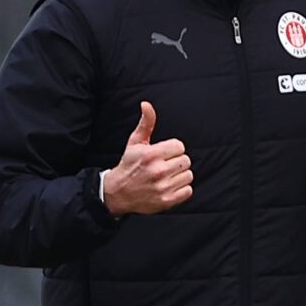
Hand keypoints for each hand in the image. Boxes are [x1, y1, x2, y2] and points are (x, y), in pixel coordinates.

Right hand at [101, 101, 191, 216]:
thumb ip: (145, 123)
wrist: (118, 193)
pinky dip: (181, 189)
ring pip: (188, 175)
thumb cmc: (128, 165)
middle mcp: (157, 171)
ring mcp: (162, 187)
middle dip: (176, 162)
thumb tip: (146, 104)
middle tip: (164, 166)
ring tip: (166, 177)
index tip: (163, 154)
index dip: (172, 149)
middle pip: (186, 160)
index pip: (180, 146)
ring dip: (179, 175)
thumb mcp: (135, 142)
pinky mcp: (166, 201)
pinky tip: (169, 186)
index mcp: (151, 155)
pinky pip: (188, 190)